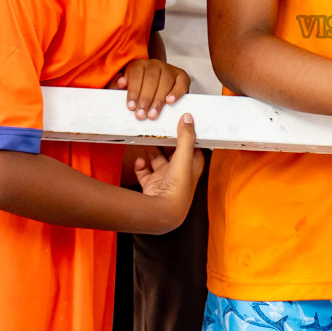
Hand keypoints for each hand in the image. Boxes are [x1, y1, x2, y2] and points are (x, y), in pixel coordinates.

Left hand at [112, 58, 189, 120]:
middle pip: (151, 79)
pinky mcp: (181, 76)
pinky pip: (182, 83)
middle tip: (141, 115)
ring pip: (165, 81)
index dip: (133, 90)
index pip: (136, 74)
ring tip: (153, 114)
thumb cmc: (136, 90)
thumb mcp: (122, 88)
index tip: (131, 106)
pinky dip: (177, 92)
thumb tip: (121, 82)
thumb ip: (117, 85)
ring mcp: (169, 69)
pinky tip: (170, 102)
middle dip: (145, 99)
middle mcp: (154, 64)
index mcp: (138, 65)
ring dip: (158, 100)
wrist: (153, 88)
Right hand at [133, 113, 202, 232]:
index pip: (192, 148)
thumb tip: (188, 118)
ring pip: (157, 160)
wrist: (162, 213)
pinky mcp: (151, 186)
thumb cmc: (179, 188)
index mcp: (192, 167)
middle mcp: (179, 173)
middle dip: (165, 141)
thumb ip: (186, 137)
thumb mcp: (184, 157)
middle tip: (158, 127)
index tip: (180, 123)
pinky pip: (144, 172)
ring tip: (145, 137)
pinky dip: (141, 166)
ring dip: (151, 150)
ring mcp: (164, 180)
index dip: (187, 136)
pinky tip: (139, 160)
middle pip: (172, 152)